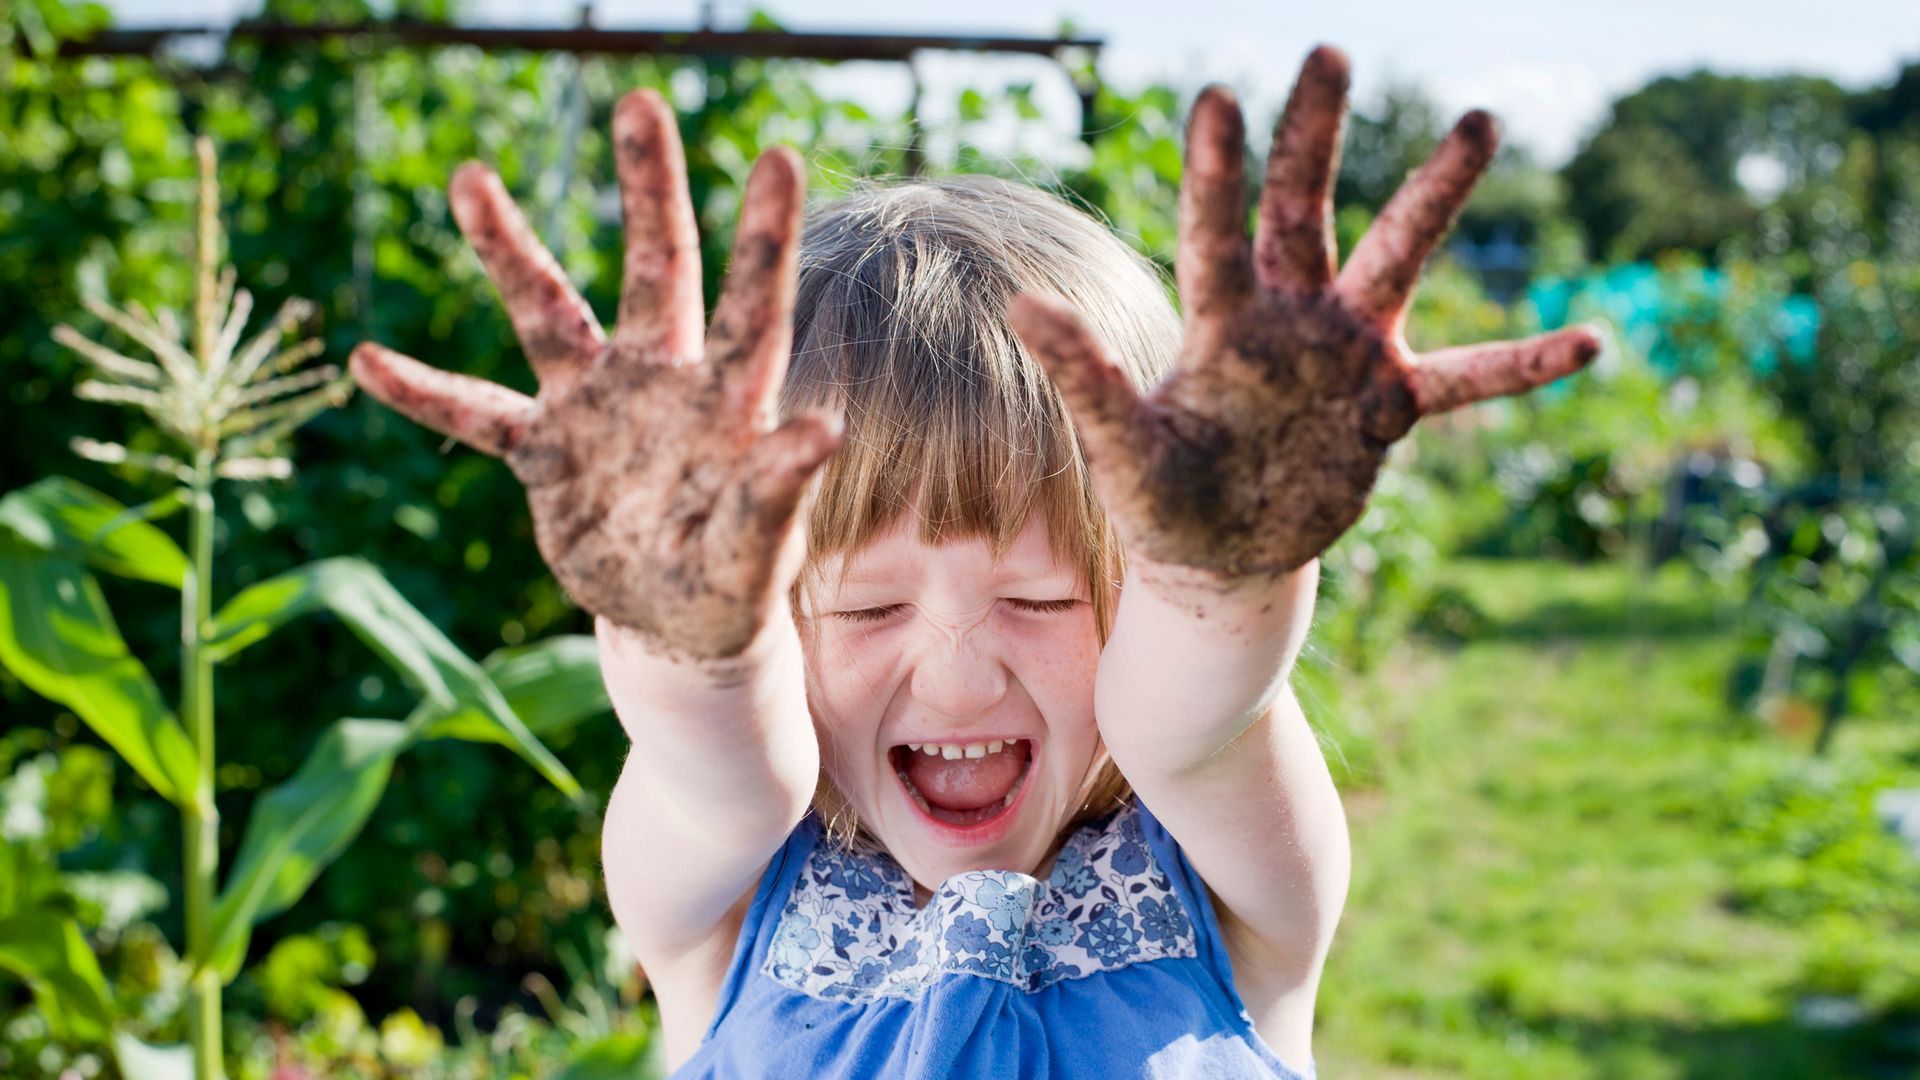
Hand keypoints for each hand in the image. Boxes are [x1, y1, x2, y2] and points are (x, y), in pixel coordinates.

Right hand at [350, 91, 840, 659]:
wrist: (679, 622)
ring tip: (471, 178)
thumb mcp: (757, 546)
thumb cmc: (734, 579)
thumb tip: (825, 428)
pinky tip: (367, 361)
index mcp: (727, 401)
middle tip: (638, 102)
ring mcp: (597, 408)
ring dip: (511, 251)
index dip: (763, 237)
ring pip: (549, 314)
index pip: (750, 306)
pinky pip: (476, 414)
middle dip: (647, 190)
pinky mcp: (545, 452)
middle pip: (654, 270)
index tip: (779, 155)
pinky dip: (426, 394)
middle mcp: (662, 381)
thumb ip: (778, 490)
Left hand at [1010, 47, 1598, 586]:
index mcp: (1218, 325)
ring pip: (1396, 262)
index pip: (1215, 234)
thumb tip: (1021, 305)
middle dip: (1313, 139)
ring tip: (1475, 123)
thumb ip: (1086, 378)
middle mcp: (1287, 319)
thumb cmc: (1160, 497)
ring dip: (1431, 197)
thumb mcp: (1121, 450)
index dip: (1216, 172)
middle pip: (1303, 212)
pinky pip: (1468, 380)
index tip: (1218, 95)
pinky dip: (1523, 366)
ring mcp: (1345, 356)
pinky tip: (1591, 341)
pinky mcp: (1389, 407)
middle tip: (1329, 53)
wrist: (1218, 554)